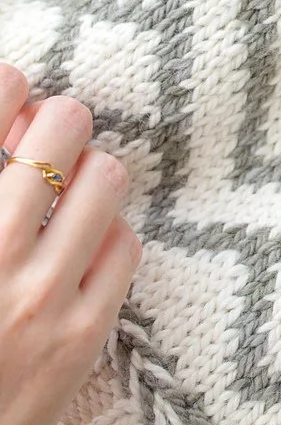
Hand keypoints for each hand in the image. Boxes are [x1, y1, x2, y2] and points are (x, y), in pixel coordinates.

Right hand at [0, 65, 140, 424]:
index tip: (12, 91)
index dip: (8, 85)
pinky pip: (126, 245)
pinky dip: (109, 235)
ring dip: (89, 173)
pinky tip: (83, 252)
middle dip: (58, 120)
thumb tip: (15, 119)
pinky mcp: (80, 340)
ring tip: (70, 194)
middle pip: (61, 125)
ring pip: (106, 176)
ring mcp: (35, 296)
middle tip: (49, 135)